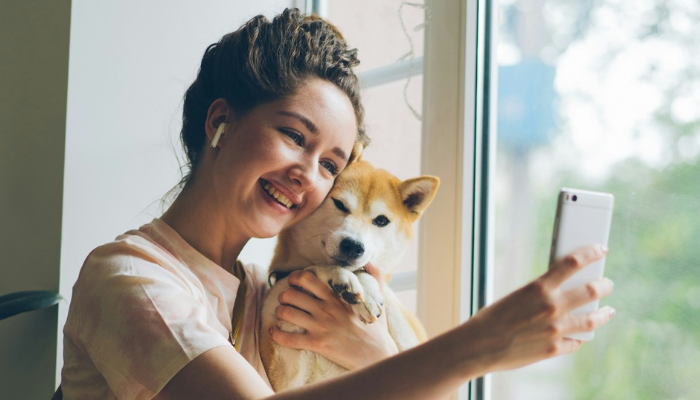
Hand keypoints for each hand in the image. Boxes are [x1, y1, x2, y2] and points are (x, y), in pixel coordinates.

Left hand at [270, 269, 398, 369]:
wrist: (377, 355)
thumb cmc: (376, 329)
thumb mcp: (379, 299)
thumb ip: (376, 276)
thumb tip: (371, 261)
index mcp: (337, 297)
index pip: (308, 279)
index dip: (294, 277)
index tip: (292, 281)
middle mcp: (326, 309)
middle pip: (291, 295)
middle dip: (283, 296)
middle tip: (285, 300)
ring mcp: (320, 327)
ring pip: (286, 313)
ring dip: (279, 312)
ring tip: (281, 314)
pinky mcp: (317, 344)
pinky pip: (289, 338)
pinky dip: (277, 335)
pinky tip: (274, 332)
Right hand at [465, 244, 614, 372]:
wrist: (478, 346)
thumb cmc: (492, 319)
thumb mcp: (517, 297)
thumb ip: (541, 294)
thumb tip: (561, 293)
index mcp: (539, 287)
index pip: (573, 262)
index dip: (591, 253)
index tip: (601, 249)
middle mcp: (552, 307)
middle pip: (591, 290)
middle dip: (604, 285)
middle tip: (607, 283)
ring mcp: (556, 330)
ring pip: (592, 319)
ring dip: (604, 313)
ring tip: (608, 311)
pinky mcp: (554, 349)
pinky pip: (576, 342)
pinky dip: (579, 337)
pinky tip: (581, 335)